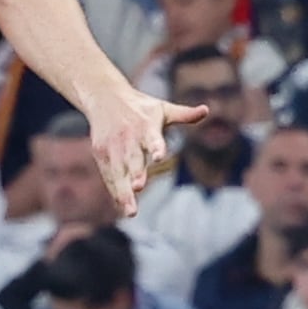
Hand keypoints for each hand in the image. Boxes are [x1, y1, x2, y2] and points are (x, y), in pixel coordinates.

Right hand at [89, 88, 199, 219]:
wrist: (104, 97)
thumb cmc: (139, 106)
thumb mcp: (162, 108)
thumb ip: (183, 114)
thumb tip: (206, 110)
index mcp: (146, 126)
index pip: (152, 138)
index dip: (156, 147)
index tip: (159, 157)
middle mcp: (128, 138)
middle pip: (132, 158)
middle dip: (135, 173)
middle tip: (138, 187)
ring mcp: (113, 147)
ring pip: (118, 173)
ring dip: (123, 192)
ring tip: (131, 211)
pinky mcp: (101, 155)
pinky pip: (109, 176)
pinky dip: (116, 192)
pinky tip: (123, 207)